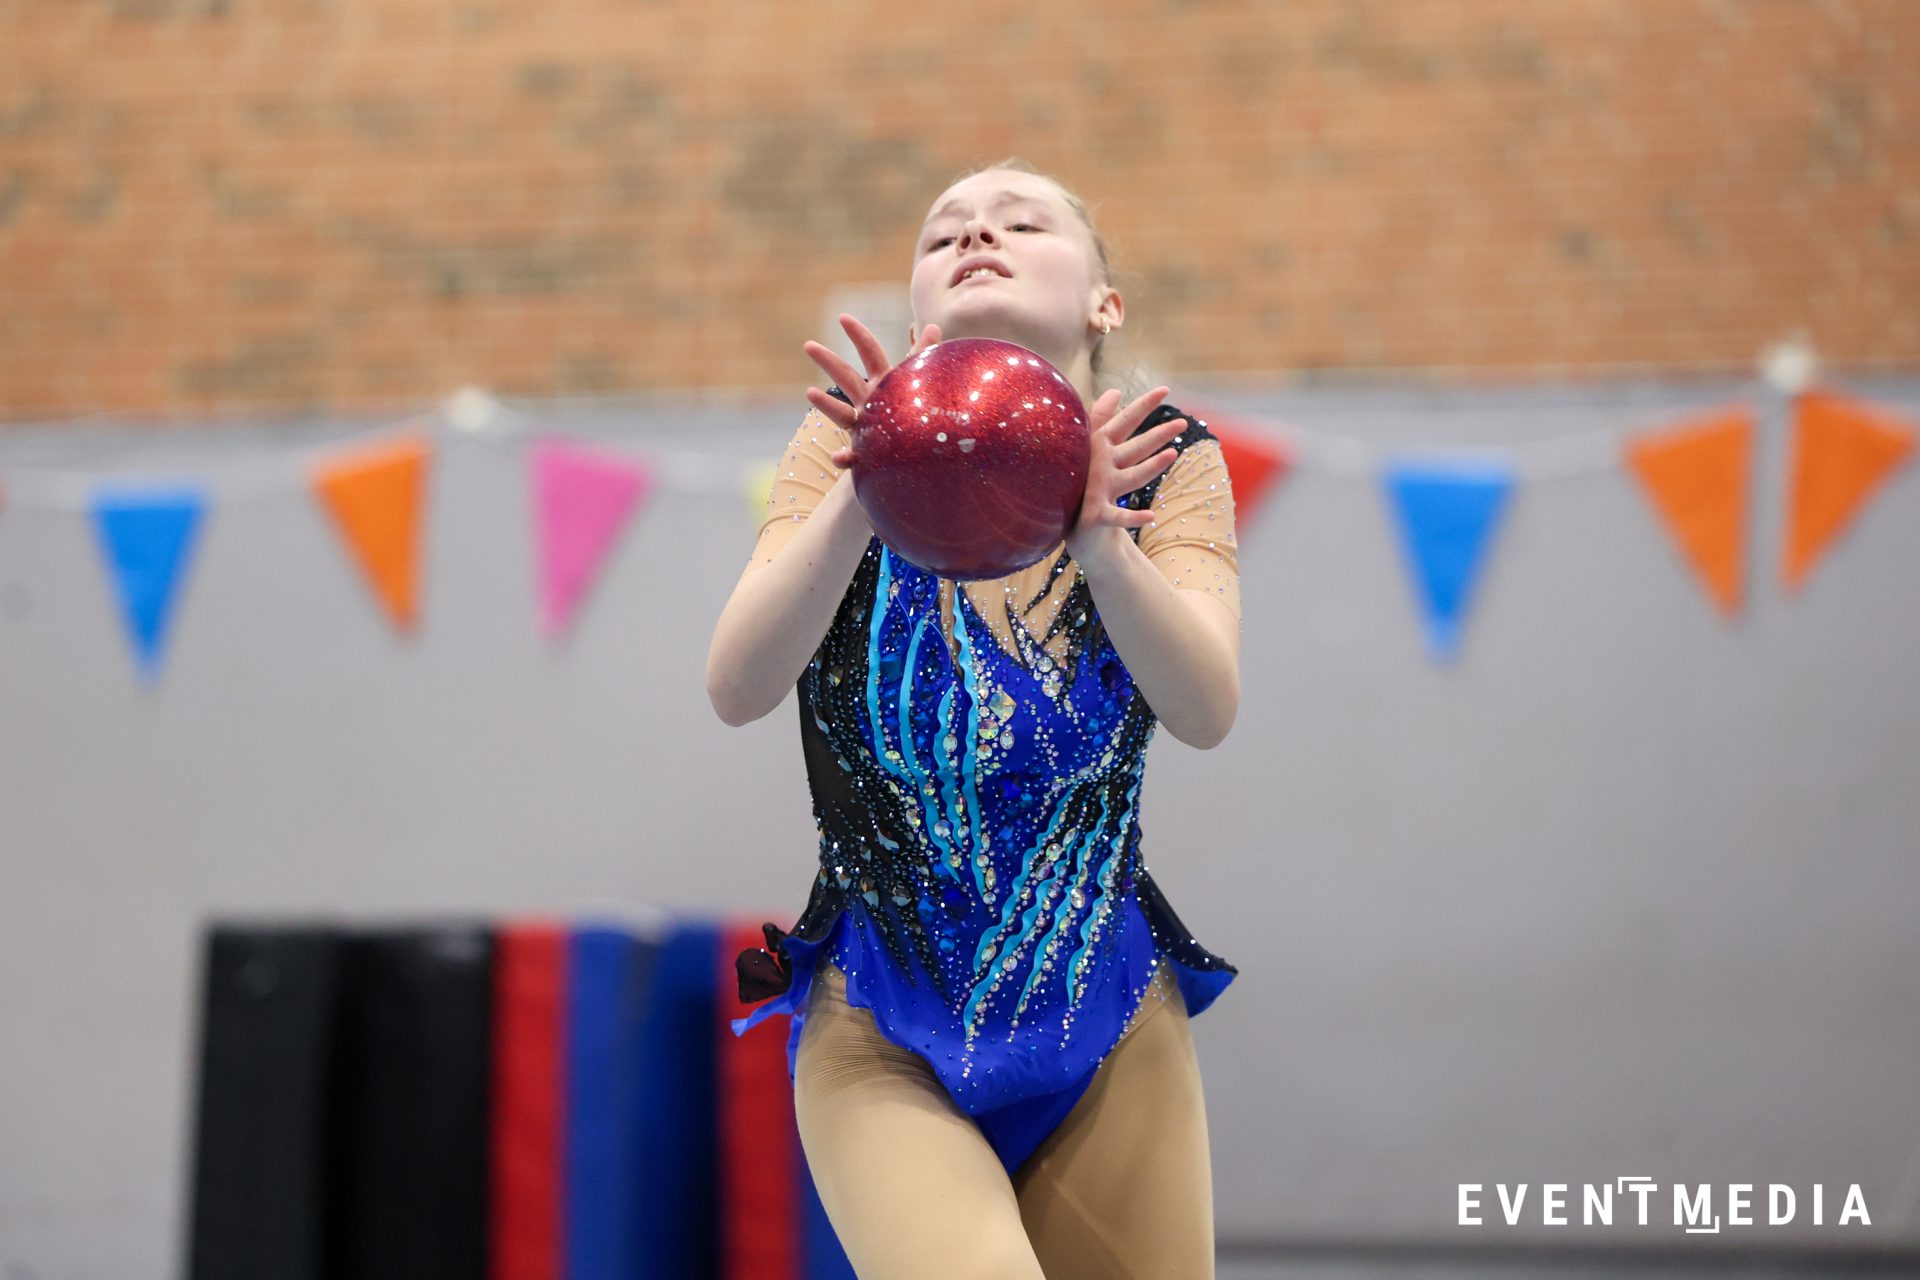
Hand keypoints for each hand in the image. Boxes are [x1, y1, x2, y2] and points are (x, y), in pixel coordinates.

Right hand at [803, 315, 943, 469]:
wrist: (913, 452)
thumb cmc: (913, 411)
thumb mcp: (919, 382)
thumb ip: (923, 357)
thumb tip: (932, 326)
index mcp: (883, 382)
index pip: (870, 353)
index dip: (858, 335)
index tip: (843, 317)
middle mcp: (868, 401)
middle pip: (846, 378)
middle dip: (828, 361)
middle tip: (808, 345)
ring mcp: (862, 427)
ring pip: (840, 414)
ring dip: (825, 404)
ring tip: (809, 392)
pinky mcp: (864, 454)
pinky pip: (850, 457)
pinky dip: (843, 458)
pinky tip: (838, 458)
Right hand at [1065, 386, 1186, 555]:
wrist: (1062, 520)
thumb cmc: (1082, 478)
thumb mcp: (1091, 447)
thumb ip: (1102, 418)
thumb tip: (1115, 391)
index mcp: (1098, 447)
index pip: (1124, 422)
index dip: (1143, 405)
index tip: (1165, 390)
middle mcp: (1099, 465)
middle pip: (1135, 448)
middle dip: (1157, 435)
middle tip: (1182, 423)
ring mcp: (1098, 490)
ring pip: (1131, 477)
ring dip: (1151, 467)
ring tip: (1173, 454)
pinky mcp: (1097, 515)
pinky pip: (1118, 516)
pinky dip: (1133, 517)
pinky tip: (1151, 516)